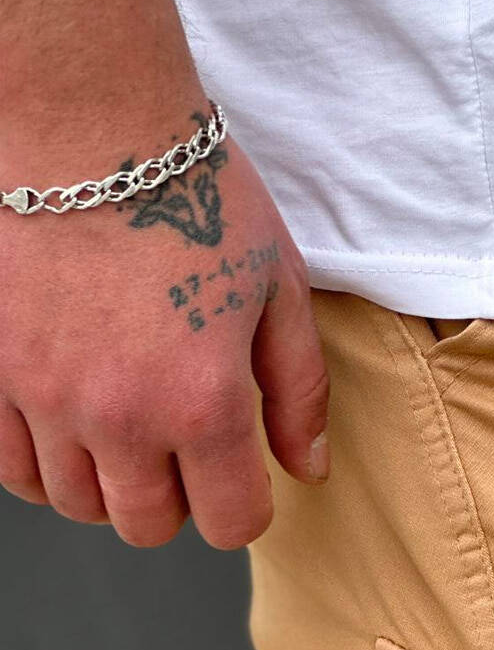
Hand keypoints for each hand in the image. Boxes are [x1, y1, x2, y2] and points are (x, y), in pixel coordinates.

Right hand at [0, 128, 328, 547]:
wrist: (85, 123)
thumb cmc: (193, 192)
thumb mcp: (278, 288)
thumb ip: (298, 390)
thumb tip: (307, 469)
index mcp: (201, 403)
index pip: (228, 523)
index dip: (242, 507)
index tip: (239, 476)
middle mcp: (119, 417)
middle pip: (146, 526)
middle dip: (176, 502)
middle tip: (183, 450)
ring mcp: (44, 399)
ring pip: (75, 504)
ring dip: (108, 484)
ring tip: (126, 431)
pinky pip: (10, 466)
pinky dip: (42, 463)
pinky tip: (68, 424)